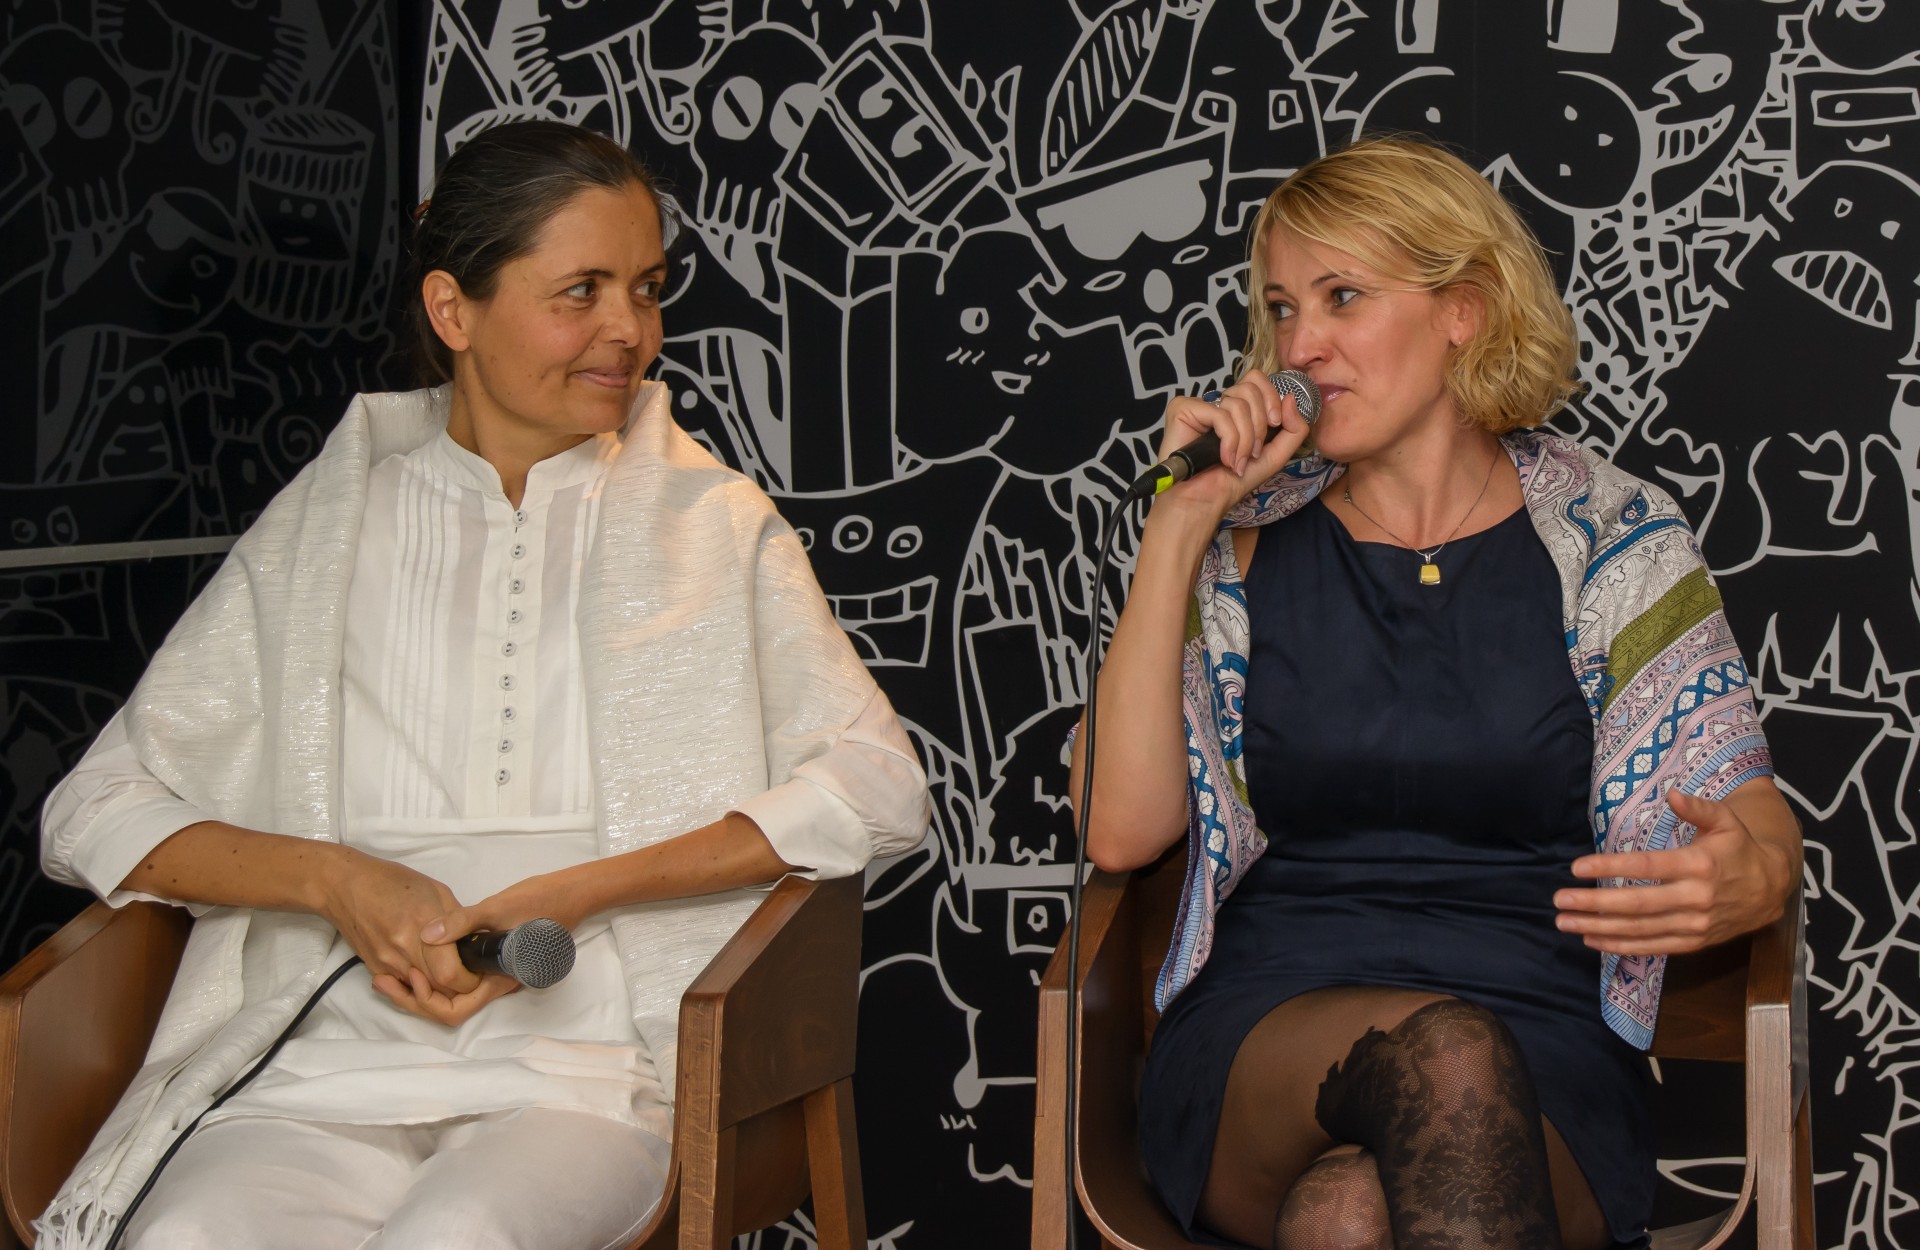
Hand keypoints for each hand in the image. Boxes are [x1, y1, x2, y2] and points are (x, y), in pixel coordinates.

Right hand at [316, 849, 481, 1014]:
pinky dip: (419, 982)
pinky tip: (426, 967)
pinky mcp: (375, 968)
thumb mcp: (437, 892)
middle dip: (459, 988)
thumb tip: (477, 942)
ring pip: (420, 991)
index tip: (478, 971)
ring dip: (439, 987)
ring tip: (450, 969)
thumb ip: (458, 921)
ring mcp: (386, 963)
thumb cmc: (394, 882)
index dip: (470, 980)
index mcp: (423, 926)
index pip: (450, 974)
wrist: (345, 886)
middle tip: (469, 973)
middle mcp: (403, 950)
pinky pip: (403, 986)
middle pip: (437, 989)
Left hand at [391, 870, 595, 1026]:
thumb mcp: (500, 908)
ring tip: (388, 973)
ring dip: (417, 988)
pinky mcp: (487, 959)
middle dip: (413, 999)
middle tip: (383, 980)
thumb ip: (463, 921)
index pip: (456, 1009)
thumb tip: (426, 934)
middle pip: (447, 1007)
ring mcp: (490, 972)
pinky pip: (454, 977)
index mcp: (499, 978)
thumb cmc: (541, 901)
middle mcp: (493, 982)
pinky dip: (430, 973)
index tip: (409, 976)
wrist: (571, 892)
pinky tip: (411, 958)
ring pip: (448, 994)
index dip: (427, 1000)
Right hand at [1153, 371, 1313, 519]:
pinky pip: (1220, 414)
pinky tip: (1224, 459)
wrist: (1205, 500)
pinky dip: (1229, 440)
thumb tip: (1290, 398)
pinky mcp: (1183, 409)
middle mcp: (1217, 402)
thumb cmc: (1232, 480)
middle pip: (1250, 388)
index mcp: (1236, 407)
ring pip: (1237, 404)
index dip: (1271, 398)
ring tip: (1236, 462)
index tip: (1274, 424)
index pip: (1256, 380)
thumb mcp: (1275, 455)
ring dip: (1244, 440)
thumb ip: (1293, 429)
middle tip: (1253, 452)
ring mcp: (1199, 405)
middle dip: (1258, 425)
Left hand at [1553, 790, 1795, 954]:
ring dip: (1598, 928)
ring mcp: (1694, 925)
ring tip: (1565, 922)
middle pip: (1637, 904)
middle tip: (1560, 899)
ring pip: (1640, 930)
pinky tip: (1592, 940)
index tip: (1577, 867)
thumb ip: (1698, 808)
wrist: (1772, 889)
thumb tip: (1672, 794)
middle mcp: (1694, 899)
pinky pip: (1652, 947)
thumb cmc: (1739, 848)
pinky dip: (1620, 946)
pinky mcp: (1693, 942)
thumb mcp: (1726, 820)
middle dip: (1594, 903)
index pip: (1646, 867)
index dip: (1610, 867)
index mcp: (1698, 865)